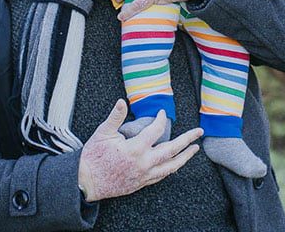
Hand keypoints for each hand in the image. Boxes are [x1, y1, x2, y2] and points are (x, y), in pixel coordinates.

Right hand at [77, 100, 202, 201]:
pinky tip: (176, 164)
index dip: (160, 119)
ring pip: (170, 166)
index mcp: (135, 149)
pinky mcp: (141, 183)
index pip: (156, 131)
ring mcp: (144, 175)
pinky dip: (171, 168)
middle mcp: (143, 163)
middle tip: (199, 132)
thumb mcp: (103, 133)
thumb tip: (121, 101)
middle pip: (171, 150)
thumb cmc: (93, 157)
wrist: (85, 182)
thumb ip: (115, 117)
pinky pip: (161, 176)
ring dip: (184, 157)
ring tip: (194, 150)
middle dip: (187, 140)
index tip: (161, 113)